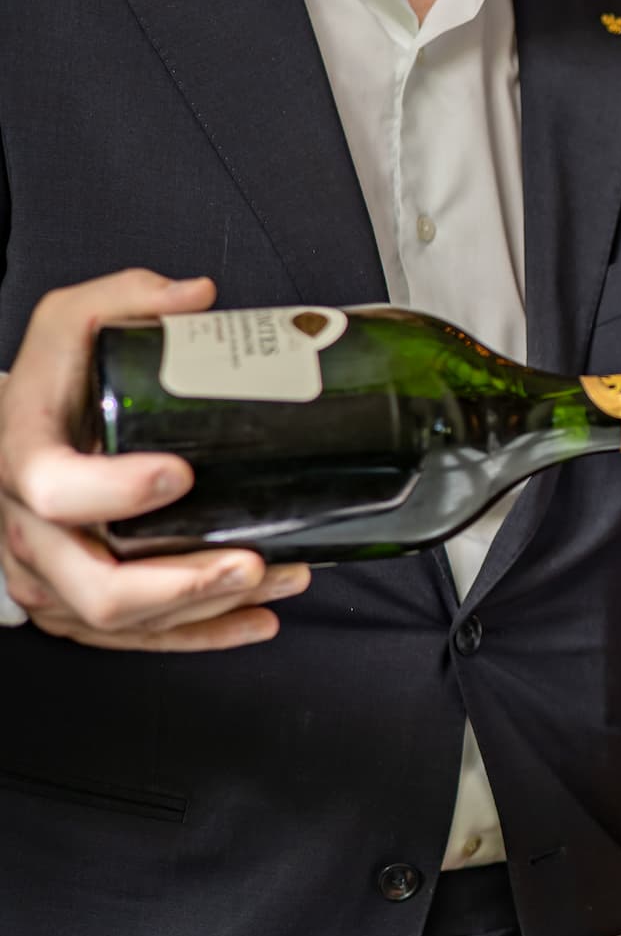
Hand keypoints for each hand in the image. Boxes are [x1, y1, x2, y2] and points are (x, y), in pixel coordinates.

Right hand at [0, 270, 308, 650]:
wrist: (15, 438)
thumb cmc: (46, 388)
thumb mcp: (70, 324)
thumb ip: (126, 297)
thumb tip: (195, 295)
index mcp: (22, 459)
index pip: (55, 489)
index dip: (116, 491)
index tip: (180, 473)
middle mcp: (29, 531)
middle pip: (94, 588)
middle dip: (181, 584)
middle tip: (249, 560)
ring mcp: (50, 577)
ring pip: (125, 623)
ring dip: (211, 608)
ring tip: (279, 576)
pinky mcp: (77, 606)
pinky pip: (138, 640)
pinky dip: (203, 635)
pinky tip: (258, 619)